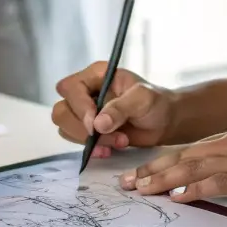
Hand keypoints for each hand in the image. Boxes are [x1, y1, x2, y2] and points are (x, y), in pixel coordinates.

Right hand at [51, 62, 178, 158]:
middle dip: (81, 128)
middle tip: (106, 136)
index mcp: (96, 75)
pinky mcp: (89, 130)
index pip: (71, 88)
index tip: (96, 125)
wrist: (165, 122)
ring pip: (65, 127)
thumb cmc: (156, 103)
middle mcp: (86, 92)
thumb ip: (121, 108)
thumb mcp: (143, 99)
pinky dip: (90, 148)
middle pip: (62, 110)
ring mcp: (85, 112)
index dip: (79, 107)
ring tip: (118, 142)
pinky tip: (109, 150)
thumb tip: (98, 124)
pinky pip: (76, 140)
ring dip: (87, 140)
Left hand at [123, 124, 226, 206]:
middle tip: (129, 182)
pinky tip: (179, 197)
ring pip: (193, 167)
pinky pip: (217, 182)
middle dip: (153, 169)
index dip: (163, 161)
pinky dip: (195, 189)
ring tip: (142, 190)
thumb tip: (215, 169)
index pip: (190, 148)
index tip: (142, 172)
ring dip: (164, 179)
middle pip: (184, 155)